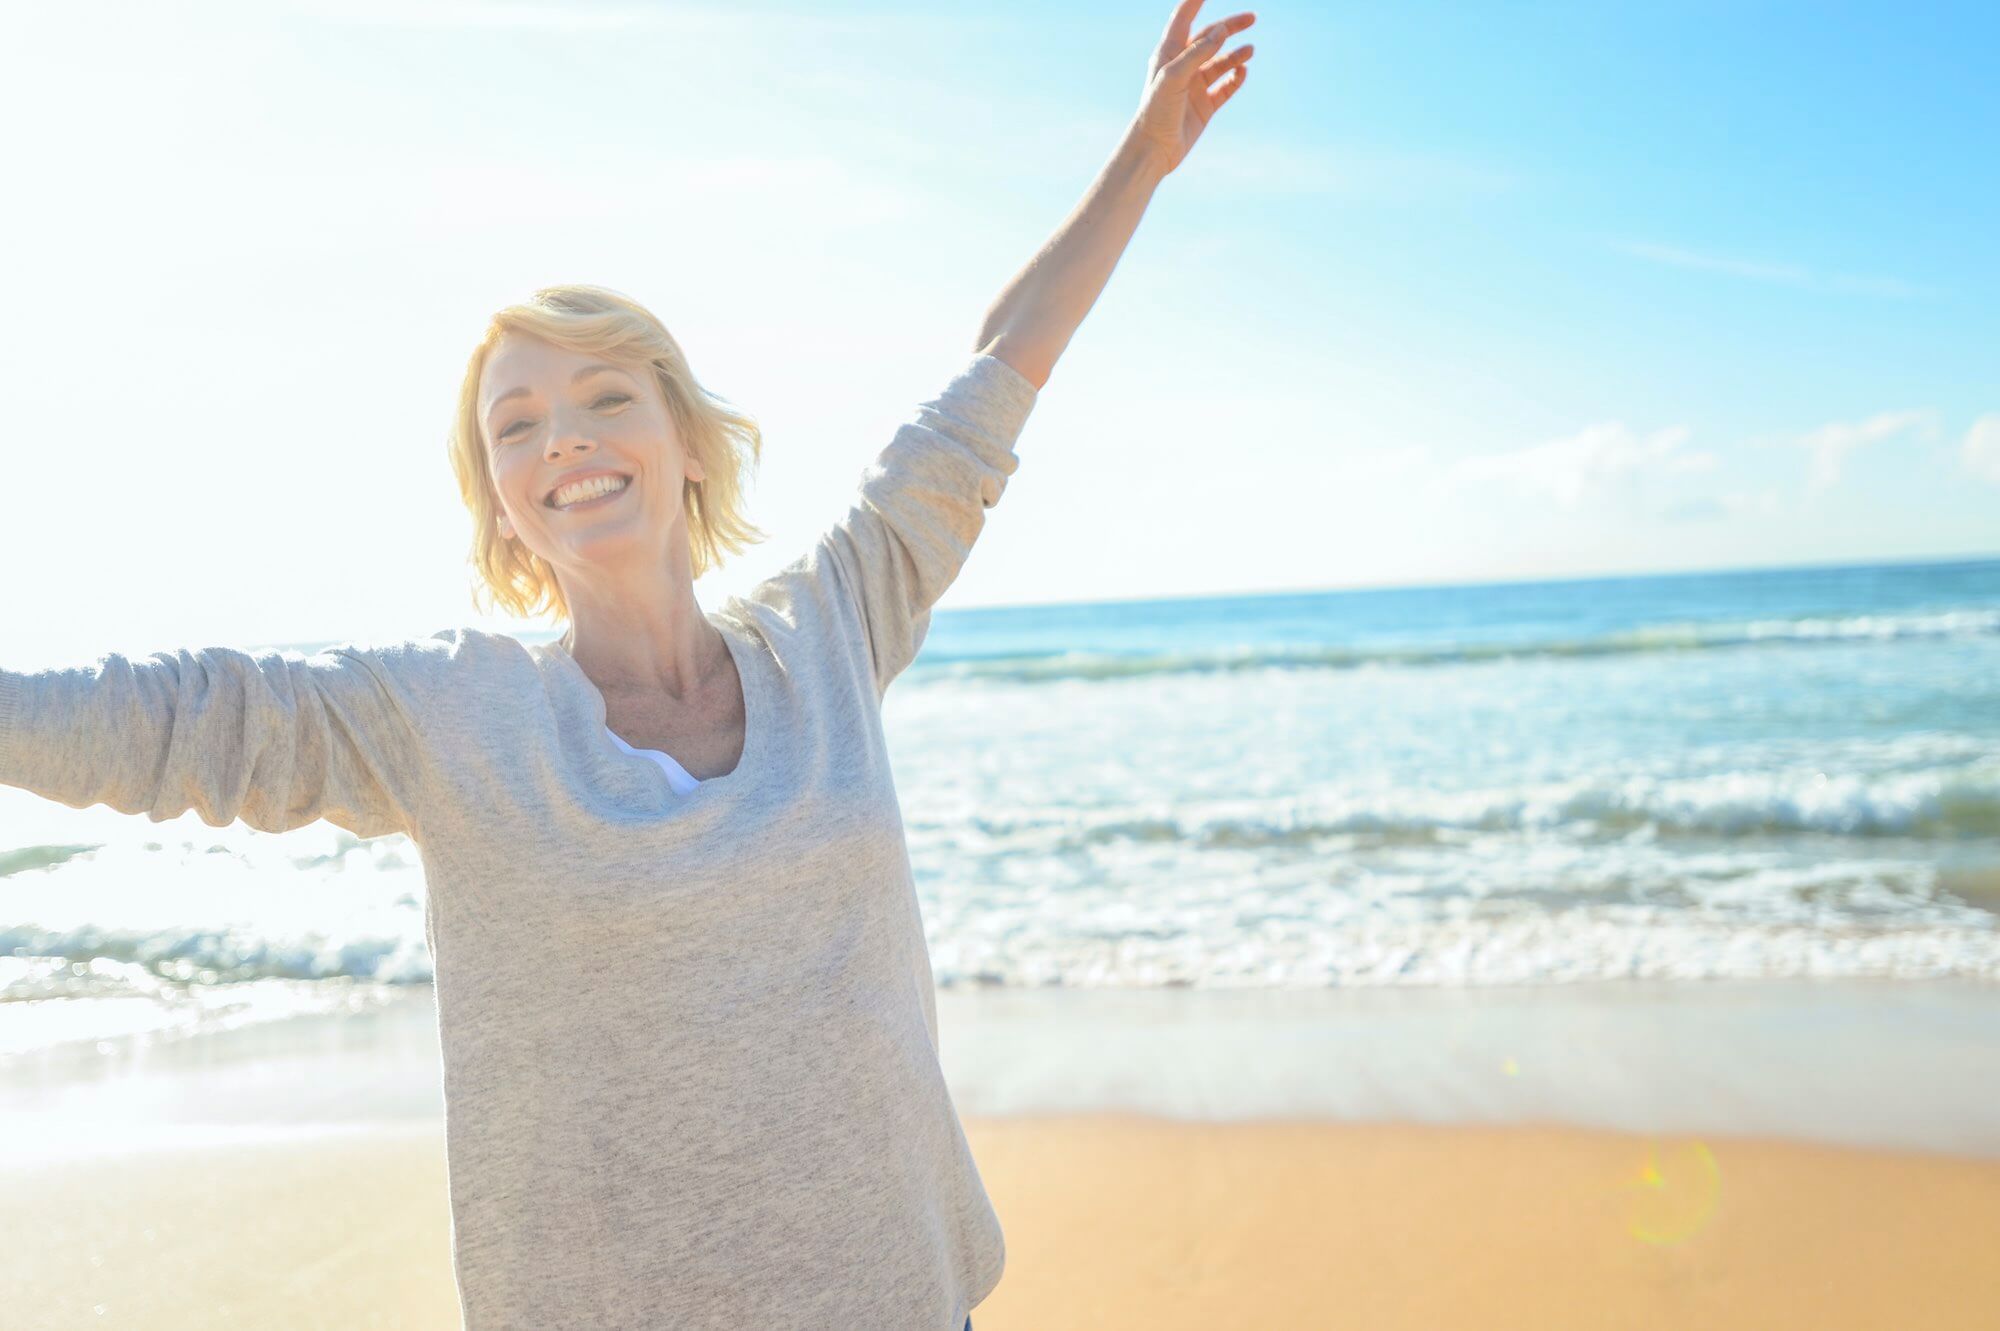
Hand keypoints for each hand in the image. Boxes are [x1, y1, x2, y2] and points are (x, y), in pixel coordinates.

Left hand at [1130, 1, 1255, 175]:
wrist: (1153, 149)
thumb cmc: (1155, 110)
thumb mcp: (1174, 76)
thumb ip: (1197, 52)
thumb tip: (1221, 31)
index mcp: (1168, 54)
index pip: (1183, 18)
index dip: (1196, 1)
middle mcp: (1182, 67)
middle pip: (1210, 38)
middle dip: (1230, 27)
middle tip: (1252, 18)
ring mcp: (1194, 87)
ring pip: (1220, 63)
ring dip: (1235, 54)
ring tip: (1250, 50)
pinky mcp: (1205, 106)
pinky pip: (1225, 88)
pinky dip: (1235, 79)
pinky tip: (1243, 73)